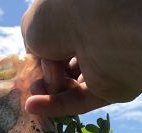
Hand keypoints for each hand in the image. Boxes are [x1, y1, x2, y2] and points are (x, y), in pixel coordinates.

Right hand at [21, 0, 140, 116]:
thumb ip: (33, 43)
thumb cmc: (63, 16)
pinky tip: (34, 107)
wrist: (102, 29)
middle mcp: (95, 36)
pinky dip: (57, 105)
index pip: (57, 37)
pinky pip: (81, 100)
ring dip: (49, 91)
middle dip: (45, 74)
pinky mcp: (110, 88)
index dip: (42, 52)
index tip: (31, 62)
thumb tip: (42, 64)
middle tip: (33, 81)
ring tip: (34, 92)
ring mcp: (104, 64)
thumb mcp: (33, 25)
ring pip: (71, 84)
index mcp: (80, 15)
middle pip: (64, 64)